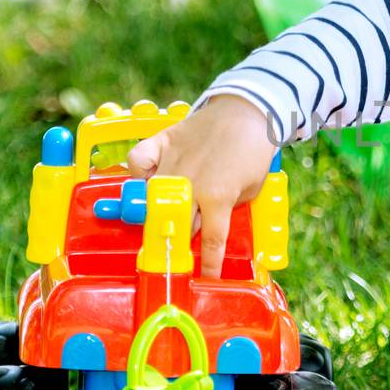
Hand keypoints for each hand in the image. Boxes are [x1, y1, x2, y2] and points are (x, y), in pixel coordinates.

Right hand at [126, 95, 277, 277]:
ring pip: (150, 197)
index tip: (206, 279)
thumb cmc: (254, 151)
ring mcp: (173, 162)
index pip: (210, 242)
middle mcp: (190, 183)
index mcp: (218, 198)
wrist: (248, 111)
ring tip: (156, 221)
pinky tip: (143, 180)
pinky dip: (136, 171)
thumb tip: (209, 224)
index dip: (209, 264)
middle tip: (173, 252)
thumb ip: (230, 209)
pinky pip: (137, 160)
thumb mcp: (252, 188)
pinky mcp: (162, 141)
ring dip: (153, 212)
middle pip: (173, 225)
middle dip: (174, 243)